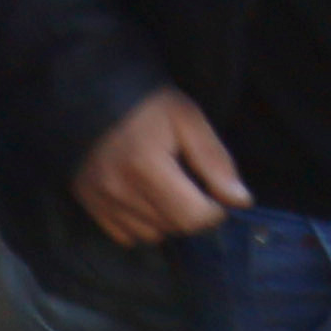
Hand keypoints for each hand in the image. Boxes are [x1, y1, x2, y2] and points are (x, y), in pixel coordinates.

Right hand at [72, 85, 251, 245]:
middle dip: (193, 212)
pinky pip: (126, 236)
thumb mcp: (189, 120)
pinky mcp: (89, 205)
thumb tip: (241, 200)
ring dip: (167, 220)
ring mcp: (100, 200)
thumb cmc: (149, 104)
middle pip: (174, 228)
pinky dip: (142, 224)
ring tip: (166, 188)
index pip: (192, 217)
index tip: (215, 193)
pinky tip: (144, 197)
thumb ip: (215, 162)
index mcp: (145, 166)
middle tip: (191, 184)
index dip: (214, 210)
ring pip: (152, 236)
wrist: (95, 93)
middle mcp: (118, 189)